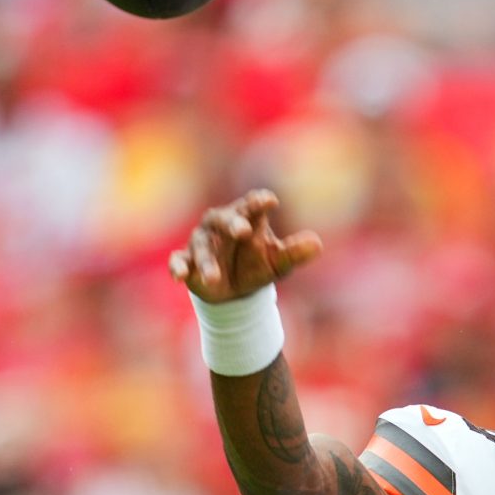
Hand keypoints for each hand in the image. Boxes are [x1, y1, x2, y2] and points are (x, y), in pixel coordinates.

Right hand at [168, 189, 322, 302]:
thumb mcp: (279, 263)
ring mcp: (202, 242)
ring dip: (207, 260)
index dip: (259, 202)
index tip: (269, 201)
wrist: (235, 292)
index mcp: (246, 218)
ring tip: (215, 277)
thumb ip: (295, 252)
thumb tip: (317, 244)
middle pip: (224, 219)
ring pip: (202, 245)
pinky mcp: (188, 261)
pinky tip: (180, 275)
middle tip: (243, 231)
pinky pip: (180, 260)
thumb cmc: (257, 266)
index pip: (252, 205)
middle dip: (232, 223)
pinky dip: (178, 266)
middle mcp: (221, 225)